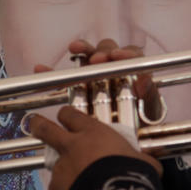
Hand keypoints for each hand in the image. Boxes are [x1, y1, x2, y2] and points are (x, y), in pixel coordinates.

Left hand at [29, 106, 161, 189]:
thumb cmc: (131, 176)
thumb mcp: (143, 163)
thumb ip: (140, 159)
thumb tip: (150, 163)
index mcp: (93, 133)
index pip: (72, 115)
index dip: (67, 115)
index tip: (66, 116)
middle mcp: (72, 147)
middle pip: (46, 129)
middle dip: (38, 124)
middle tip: (34, 123)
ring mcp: (61, 168)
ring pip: (53, 163)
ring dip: (62, 168)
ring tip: (74, 181)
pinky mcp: (56, 189)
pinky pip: (58, 188)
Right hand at [34, 39, 162, 120]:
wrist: (125, 140)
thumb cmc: (142, 122)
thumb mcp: (149, 110)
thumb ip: (149, 94)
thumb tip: (144, 80)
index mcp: (135, 71)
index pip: (132, 55)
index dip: (125, 53)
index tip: (117, 57)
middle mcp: (116, 68)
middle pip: (109, 49)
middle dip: (103, 51)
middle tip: (97, 60)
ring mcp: (97, 74)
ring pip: (89, 55)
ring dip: (82, 49)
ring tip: (74, 48)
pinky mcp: (80, 84)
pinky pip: (66, 74)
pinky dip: (53, 71)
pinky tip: (41, 68)